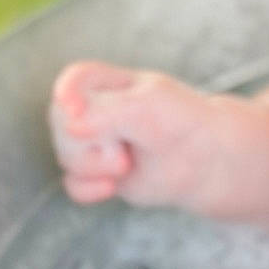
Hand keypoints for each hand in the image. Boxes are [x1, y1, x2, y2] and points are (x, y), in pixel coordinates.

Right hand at [48, 61, 220, 208]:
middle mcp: (93, 109)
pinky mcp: (97, 172)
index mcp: (106, 81)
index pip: (74, 80)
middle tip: (126, 144)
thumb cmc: (182, 122)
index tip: (75, 110)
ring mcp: (93, 141)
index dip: (67, 93)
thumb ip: (106, 111)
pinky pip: (73, 184)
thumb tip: (69, 126)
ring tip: (129, 161)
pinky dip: (90, 188)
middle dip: (91, 140)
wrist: (206, 161)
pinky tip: (110, 187)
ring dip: (97, 166)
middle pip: (61, 122)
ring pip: (66, 156)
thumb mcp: (147, 107)